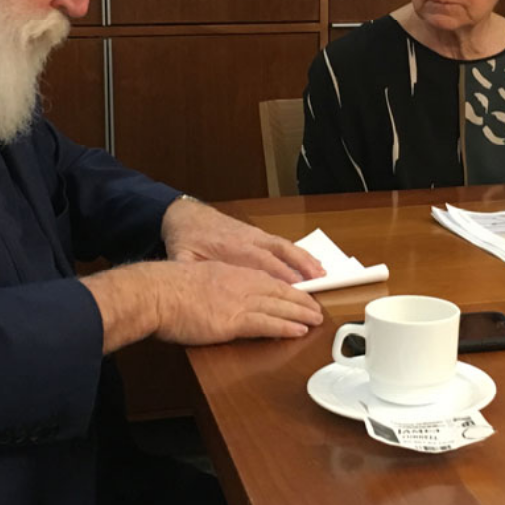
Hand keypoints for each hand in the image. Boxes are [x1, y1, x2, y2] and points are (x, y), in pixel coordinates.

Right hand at [153, 260, 323, 345]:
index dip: (286, 288)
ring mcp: (238, 302)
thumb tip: (216, 297)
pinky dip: (285, 327)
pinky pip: (267, 324)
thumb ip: (213, 286)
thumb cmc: (167, 289)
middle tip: (317, 308)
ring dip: (301, 314)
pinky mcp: (233, 321)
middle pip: (280, 291)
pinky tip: (299, 330)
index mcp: (231, 273)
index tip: (299, 294)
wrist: (156, 293)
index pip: (267, 280)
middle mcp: (240, 284)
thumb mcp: (196, 278)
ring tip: (316, 320)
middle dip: (301, 300)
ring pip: (279, 307)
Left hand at [162, 196, 323, 282]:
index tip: (294, 286)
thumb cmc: (186, 238)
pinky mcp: (257, 235)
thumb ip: (190, 272)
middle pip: (278, 252)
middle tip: (317, 281)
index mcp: (230, 247)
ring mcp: (254, 235)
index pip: (260, 260)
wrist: (185, 215)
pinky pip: (282, 243)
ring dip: (304, 259)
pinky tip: (310, 263)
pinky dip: (298, 253)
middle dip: (299, 267)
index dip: (278, 272)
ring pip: (284, 246)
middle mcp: (247, 239)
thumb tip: (193, 289)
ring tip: (322, 272)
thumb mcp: (181, 257)